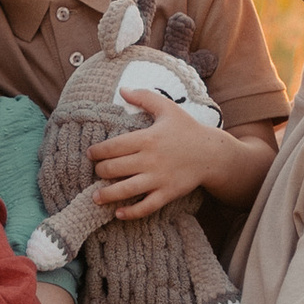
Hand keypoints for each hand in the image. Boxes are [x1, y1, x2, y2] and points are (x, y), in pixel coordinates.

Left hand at [88, 97, 222, 218]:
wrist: (212, 153)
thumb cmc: (187, 129)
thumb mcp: (167, 108)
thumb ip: (144, 97)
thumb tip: (122, 90)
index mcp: (147, 138)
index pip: (113, 147)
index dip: (97, 151)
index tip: (90, 154)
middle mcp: (150, 160)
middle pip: (114, 169)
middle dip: (100, 171)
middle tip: (97, 171)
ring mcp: (159, 178)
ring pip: (126, 190)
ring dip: (107, 195)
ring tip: (95, 198)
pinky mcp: (168, 193)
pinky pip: (146, 206)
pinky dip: (131, 212)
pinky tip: (118, 214)